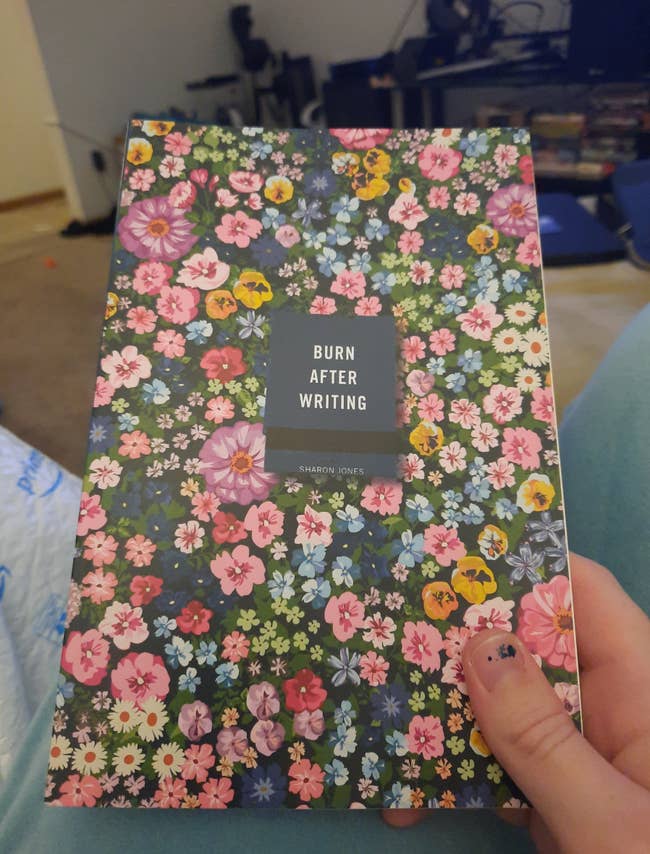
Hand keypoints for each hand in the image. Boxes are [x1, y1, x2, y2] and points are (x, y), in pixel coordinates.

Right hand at [383, 554, 649, 852]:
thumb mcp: (612, 825)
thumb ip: (545, 738)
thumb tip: (480, 645)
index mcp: (645, 688)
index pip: (580, 595)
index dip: (515, 565)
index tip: (439, 561)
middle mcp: (609, 707)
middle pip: (526, 645)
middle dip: (457, 643)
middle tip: (381, 636)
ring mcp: (579, 754)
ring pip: (501, 704)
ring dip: (441, 715)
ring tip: (375, 719)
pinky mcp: (556, 796)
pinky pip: (498, 760)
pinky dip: (453, 771)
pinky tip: (406, 792)